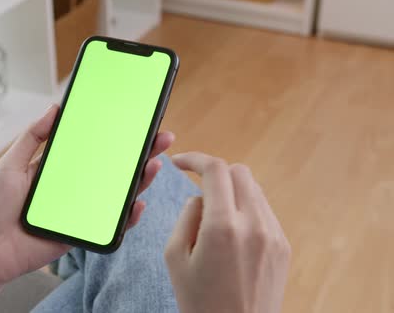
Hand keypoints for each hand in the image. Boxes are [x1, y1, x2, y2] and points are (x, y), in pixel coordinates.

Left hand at [0, 105, 173, 304]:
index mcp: (57, 168)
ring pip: (117, 194)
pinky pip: (110, 224)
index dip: (114, 135)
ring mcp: (79, 210)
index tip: (135, 121)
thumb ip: (32, 137)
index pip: (92, 148)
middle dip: (138, 154)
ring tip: (154, 164)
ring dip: (140, 180)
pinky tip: (138, 203)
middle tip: (160, 138)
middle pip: (112, 168)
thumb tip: (55, 108)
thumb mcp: (9, 164)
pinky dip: (127, 217)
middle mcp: (73, 186)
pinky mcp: (81, 232)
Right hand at [165, 152, 290, 312]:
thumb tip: (200, 197)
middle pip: (239, 172)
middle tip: (198, 191)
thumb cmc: (200, 303)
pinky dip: (246, 209)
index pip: (215, 169)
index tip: (179, 163)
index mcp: (222, 227)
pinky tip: (233, 234)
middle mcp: (253, 225)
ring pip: (254, 189)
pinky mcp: (283, 246)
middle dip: (215, 174)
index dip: (194, 158)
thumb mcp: (175, 258)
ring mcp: (273, 235)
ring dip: (232, 192)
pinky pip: (264, 211)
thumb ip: (186, 217)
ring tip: (215, 221)